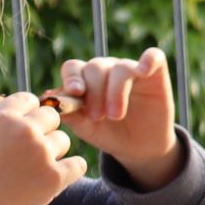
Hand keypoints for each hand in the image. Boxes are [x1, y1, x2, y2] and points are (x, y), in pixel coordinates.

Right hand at [0, 94, 85, 204]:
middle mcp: (25, 130)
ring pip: (64, 140)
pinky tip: (55, 177)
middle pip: (52, 116)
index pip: (30, 99)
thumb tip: (32, 111)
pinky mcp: (55, 176)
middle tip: (31, 149)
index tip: (23, 127)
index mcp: (3, 116)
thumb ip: (6, 122)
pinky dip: (70, 170)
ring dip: (55, 151)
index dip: (29, 113)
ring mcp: (42, 153)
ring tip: (34, 168)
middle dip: (44, 130)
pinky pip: (78, 164)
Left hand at [57, 48, 184, 185]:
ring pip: (121, 68)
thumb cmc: (110, 135)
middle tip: (98, 116)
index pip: (73, 68)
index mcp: (85, 79)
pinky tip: (144, 70)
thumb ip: (70, 114)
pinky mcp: (155, 73)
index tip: (75, 93)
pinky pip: (153, 57)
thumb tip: (48, 98)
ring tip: (116, 115)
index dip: (72, 78)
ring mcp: (131, 70)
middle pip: (96, 67)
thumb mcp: (87, 129)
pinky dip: (149, 60)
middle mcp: (107, 70)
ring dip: (116, 92)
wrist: (141, 148)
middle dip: (95, 93)